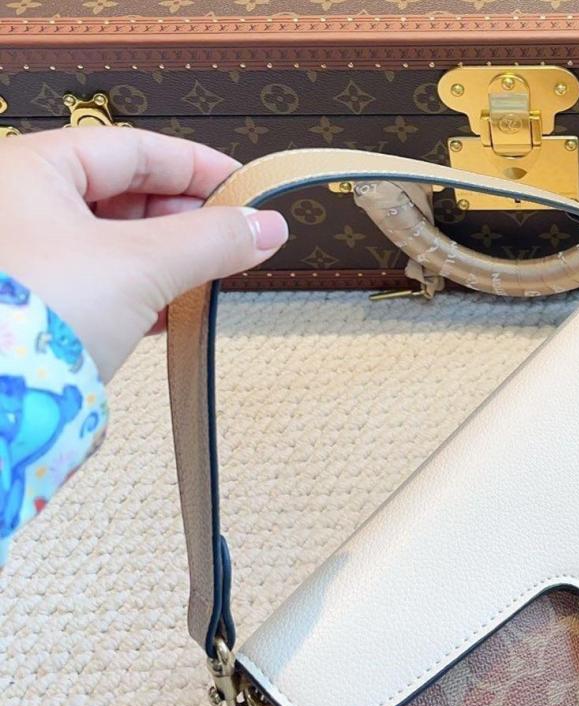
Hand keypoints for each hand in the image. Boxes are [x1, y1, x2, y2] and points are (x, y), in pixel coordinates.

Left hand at [0, 128, 287, 380]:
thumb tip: (266, 226)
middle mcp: (20, 206)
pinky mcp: (42, 303)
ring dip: (170, 256)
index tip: (243, 186)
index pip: (132, 149)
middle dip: (187, 215)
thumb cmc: (43, 310)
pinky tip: (178, 306)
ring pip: (117, 240)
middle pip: (125, 193)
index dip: (195, 166)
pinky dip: (145, 289)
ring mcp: (29, 257)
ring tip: (214, 272)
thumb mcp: (142, 265)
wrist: (6, 397)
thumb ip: (211, 240)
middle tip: (236, 235)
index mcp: (30, 169)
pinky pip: (104, 281)